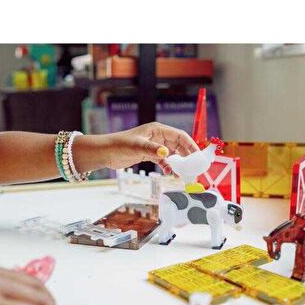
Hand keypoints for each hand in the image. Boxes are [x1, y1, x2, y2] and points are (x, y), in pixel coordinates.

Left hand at [73, 122, 198, 173]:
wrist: (106, 152)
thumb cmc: (119, 145)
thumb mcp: (137, 147)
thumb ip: (152, 150)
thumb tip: (167, 153)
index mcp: (157, 130)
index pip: (180, 136)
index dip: (191, 145)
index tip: (198, 156)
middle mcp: (158, 136)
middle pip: (179, 145)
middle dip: (187, 156)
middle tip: (194, 168)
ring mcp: (154, 145)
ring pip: (173, 154)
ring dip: (179, 163)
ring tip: (184, 173)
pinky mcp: (150, 154)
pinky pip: (164, 160)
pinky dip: (169, 167)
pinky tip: (170, 174)